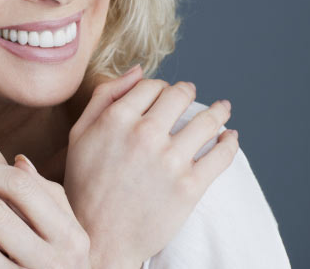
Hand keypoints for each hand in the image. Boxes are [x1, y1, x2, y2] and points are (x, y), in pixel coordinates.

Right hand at [64, 67, 239, 266]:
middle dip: (188, 92)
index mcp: (116, 119)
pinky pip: (222, 155)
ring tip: (223, 110)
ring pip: (207, 121)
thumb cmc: (84, 185)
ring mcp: (170, 161)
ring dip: (218, 112)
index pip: (151, 85)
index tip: (164, 95)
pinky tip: (230, 137)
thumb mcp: (79, 134)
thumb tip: (138, 71)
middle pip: (180, 96)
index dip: (159, 87)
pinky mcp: (190, 187)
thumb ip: (104, 96)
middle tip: (191, 96)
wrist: (98, 238)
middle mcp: (145, 134)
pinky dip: (230, 142)